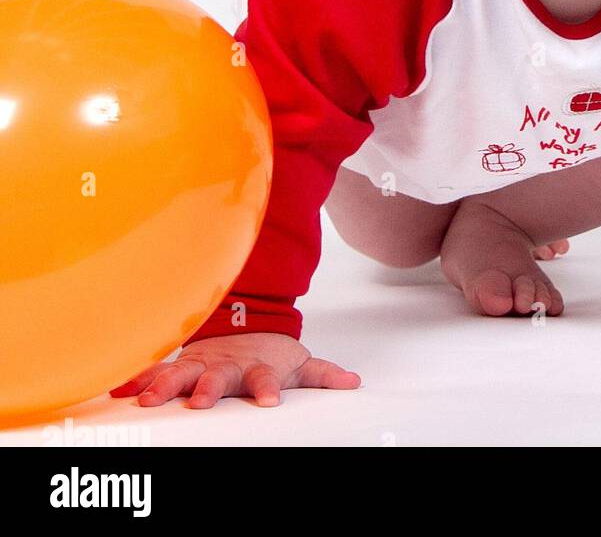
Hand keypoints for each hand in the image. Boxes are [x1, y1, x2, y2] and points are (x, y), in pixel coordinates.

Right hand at [109, 332, 360, 408]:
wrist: (245, 326)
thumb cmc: (270, 356)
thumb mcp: (299, 366)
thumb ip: (323, 375)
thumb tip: (354, 383)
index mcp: (256, 369)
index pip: (263, 380)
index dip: (267, 389)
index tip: (270, 401)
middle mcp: (226, 367)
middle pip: (215, 379)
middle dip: (206, 390)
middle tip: (198, 403)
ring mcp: (201, 365)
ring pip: (180, 374)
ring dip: (163, 385)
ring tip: (145, 400)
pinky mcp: (181, 367)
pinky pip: (155, 372)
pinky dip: (137, 378)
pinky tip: (118, 388)